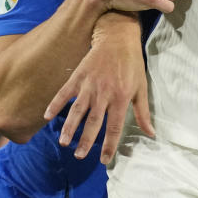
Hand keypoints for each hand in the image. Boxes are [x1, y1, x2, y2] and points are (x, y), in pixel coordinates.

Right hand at [43, 13, 150, 162]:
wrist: (118, 38)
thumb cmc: (132, 64)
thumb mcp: (141, 87)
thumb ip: (143, 112)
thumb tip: (151, 133)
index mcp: (121, 97)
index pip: (115, 126)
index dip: (109, 144)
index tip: (105, 160)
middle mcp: (104, 93)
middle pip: (93, 121)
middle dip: (86, 140)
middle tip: (79, 155)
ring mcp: (89, 84)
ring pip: (77, 110)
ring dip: (69, 127)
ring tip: (63, 142)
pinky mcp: (78, 76)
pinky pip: (64, 92)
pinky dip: (55, 104)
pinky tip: (47, 116)